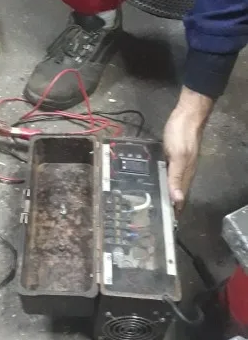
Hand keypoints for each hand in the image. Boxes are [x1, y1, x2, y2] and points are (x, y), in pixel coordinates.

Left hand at [163, 87, 213, 213]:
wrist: (188, 114)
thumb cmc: (182, 135)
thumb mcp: (178, 156)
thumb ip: (176, 177)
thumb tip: (176, 200)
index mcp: (186, 175)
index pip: (180, 199)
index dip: (173, 212)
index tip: (163, 225)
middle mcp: (184, 172)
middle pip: (176, 193)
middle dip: (168, 206)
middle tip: (153, 216)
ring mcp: (179, 163)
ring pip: (172, 183)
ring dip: (164, 193)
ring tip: (152, 203)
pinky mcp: (174, 155)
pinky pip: (168, 172)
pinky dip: (161, 179)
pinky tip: (154, 181)